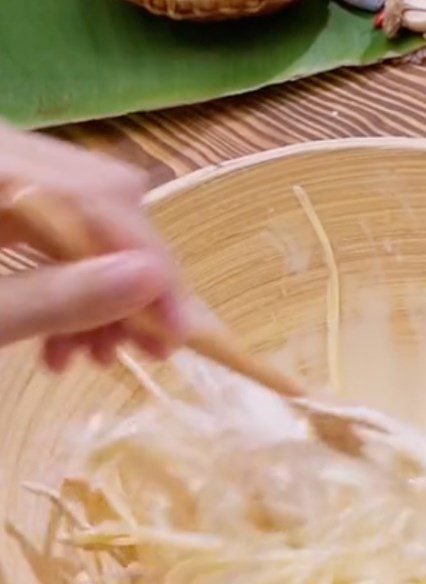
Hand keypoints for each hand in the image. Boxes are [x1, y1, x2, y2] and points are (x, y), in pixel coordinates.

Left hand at [0, 125, 186, 368]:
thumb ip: (57, 297)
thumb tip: (157, 281)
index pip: (100, 199)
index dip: (151, 265)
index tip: (178, 334)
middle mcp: (8, 155)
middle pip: (103, 204)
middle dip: (132, 285)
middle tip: (148, 350)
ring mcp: (8, 173)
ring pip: (87, 221)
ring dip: (106, 295)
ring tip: (99, 356)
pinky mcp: (3, 199)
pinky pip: (58, 232)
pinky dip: (74, 287)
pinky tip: (67, 339)